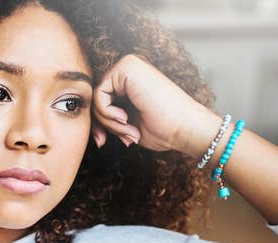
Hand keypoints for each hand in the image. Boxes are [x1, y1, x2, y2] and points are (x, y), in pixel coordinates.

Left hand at [92, 54, 212, 153]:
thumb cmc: (164, 130)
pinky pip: (99, 94)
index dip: (98, 123)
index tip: (102, 142)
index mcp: (130, 80)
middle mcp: (128, 69)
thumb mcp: (127, 126)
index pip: (100, 100)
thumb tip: (92, 128)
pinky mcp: (126, 68)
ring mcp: (128, 65)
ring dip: (107, 122)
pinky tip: (125, 119)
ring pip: (95, 97)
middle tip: (118, 139)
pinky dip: (107, 113)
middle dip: (101, 124)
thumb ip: (109, 119)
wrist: (185, 128)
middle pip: (95, 98)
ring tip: (128, 131)